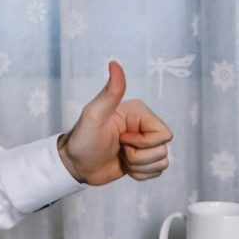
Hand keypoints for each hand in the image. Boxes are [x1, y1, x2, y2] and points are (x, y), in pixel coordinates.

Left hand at [57, 61, 172, 185]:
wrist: (74, 165)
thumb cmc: (82, 140)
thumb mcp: (94, 115)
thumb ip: (110, 92)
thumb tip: (114, 64)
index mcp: (140, 112)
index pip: (164, 134)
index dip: (143, 143)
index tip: (122, 139)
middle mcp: (145, 126)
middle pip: (163, 149)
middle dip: (139, 157)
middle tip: (119, 149)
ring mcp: (145, 144)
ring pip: (161, 162)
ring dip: (138, 166)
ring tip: (120, 157)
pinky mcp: (143, 160)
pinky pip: (156, 172)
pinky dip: (140, 174)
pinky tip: (124, 166)